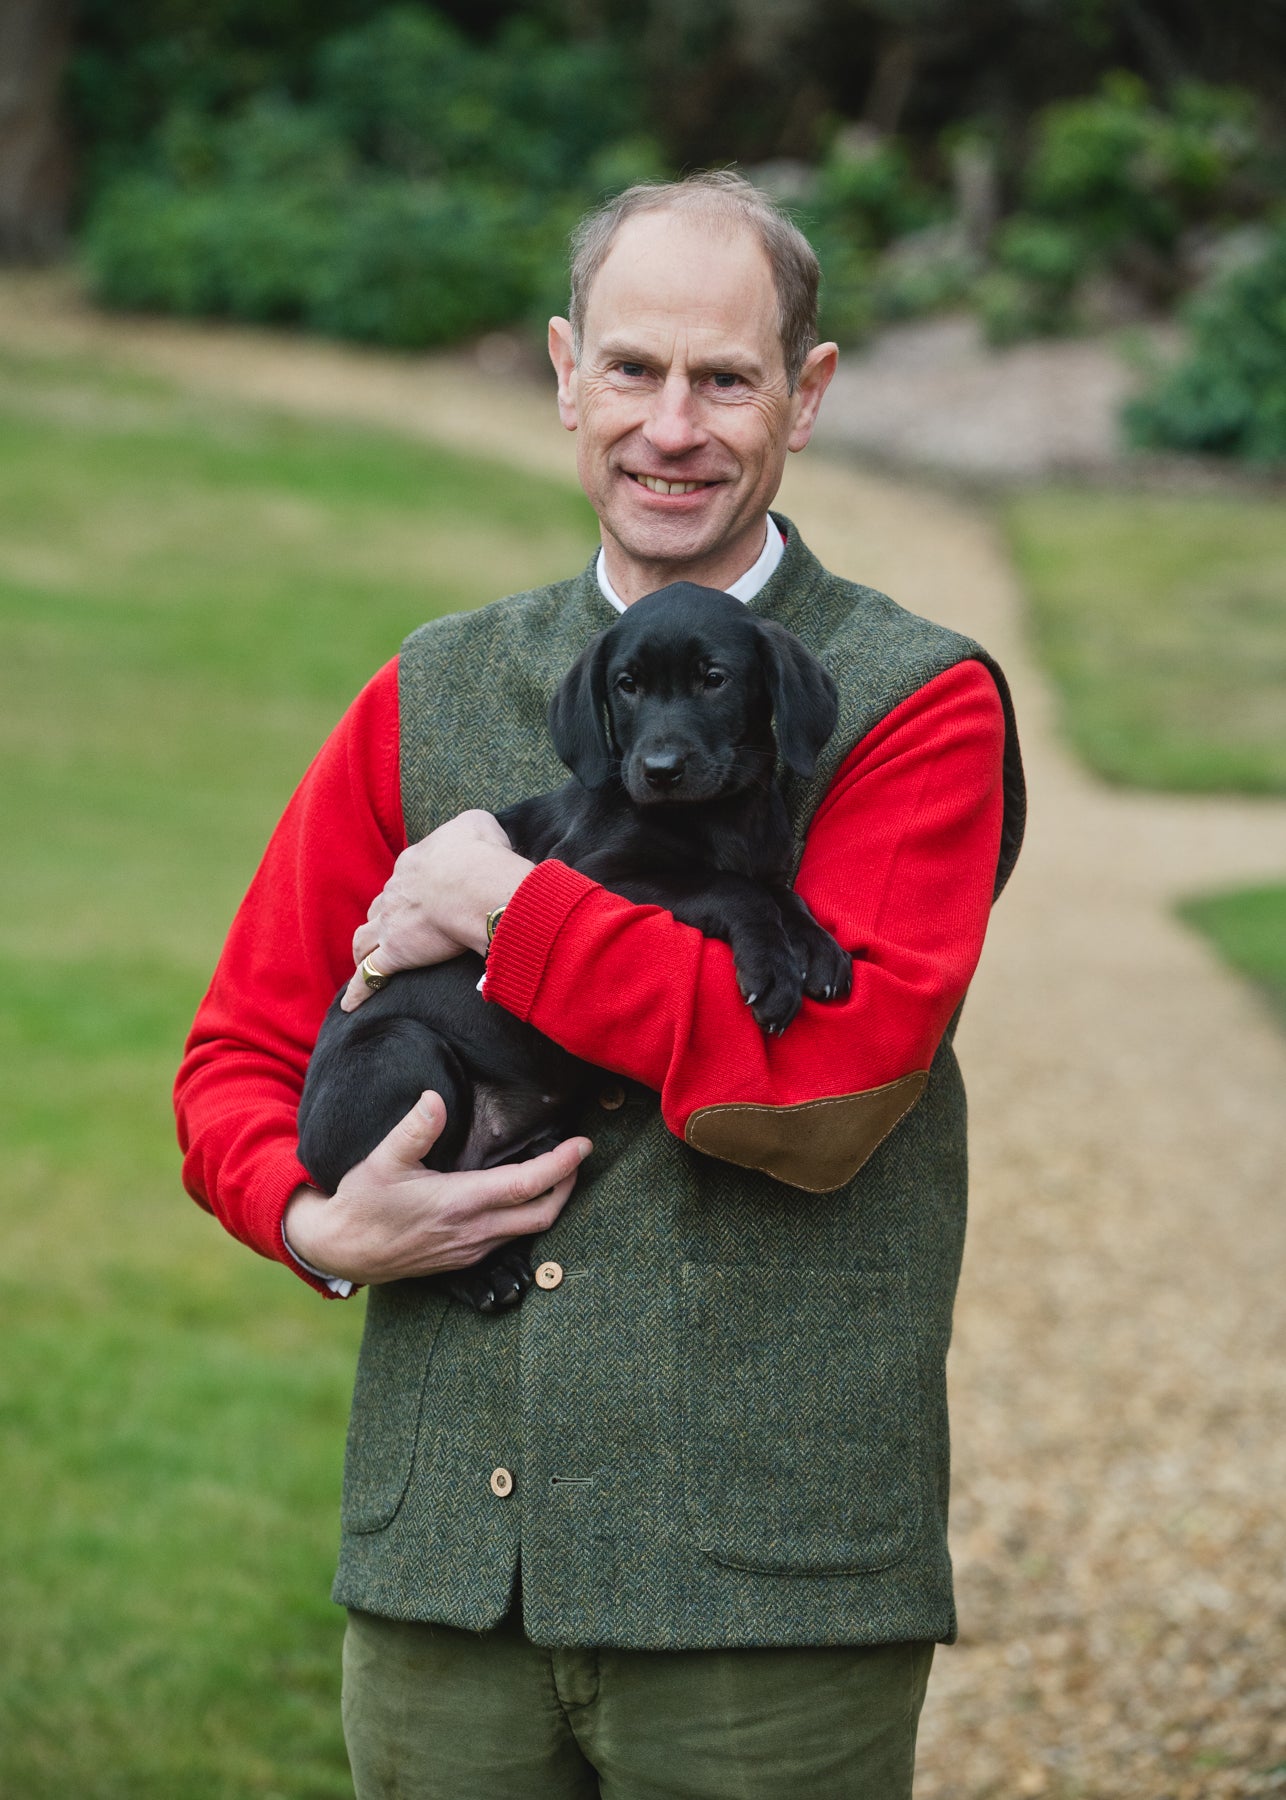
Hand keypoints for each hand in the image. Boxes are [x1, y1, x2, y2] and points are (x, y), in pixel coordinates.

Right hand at [283, 1091, 590, 1285]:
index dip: (561, 1165)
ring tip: (558, 1172)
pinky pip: (511, 1240)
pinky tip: (523, 1197)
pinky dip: (528, 1216)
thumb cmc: (362, 1203)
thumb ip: (413, 1130)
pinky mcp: (465, 1260)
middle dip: (568, 1185)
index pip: (527, 1185)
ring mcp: (471, 1251)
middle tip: (578, 1157)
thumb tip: (435, 1099)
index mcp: (460, 1204)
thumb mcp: (382, 1161)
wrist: (343, 1250)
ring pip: (530, 1230)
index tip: (583, 1145)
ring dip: (550, 1202)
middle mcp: (473, 1232)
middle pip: (542, 1214)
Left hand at [342, 809, 532, 1010]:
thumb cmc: (480, 854)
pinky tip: (351, 1005)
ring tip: (365, 959)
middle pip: (382, 905)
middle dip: (386, 916)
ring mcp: (391, 924)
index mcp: (413, 863)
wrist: (474, 884)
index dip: (414, 887)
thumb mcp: (478, 825)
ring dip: (364, 948)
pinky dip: (360, 990)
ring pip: (366, 937)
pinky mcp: (396, 953)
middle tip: (396, 929)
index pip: (407, 876)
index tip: (426, 896)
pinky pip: (371, 976)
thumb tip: (478, 839)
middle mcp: (395, 892)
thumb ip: (471, 830)